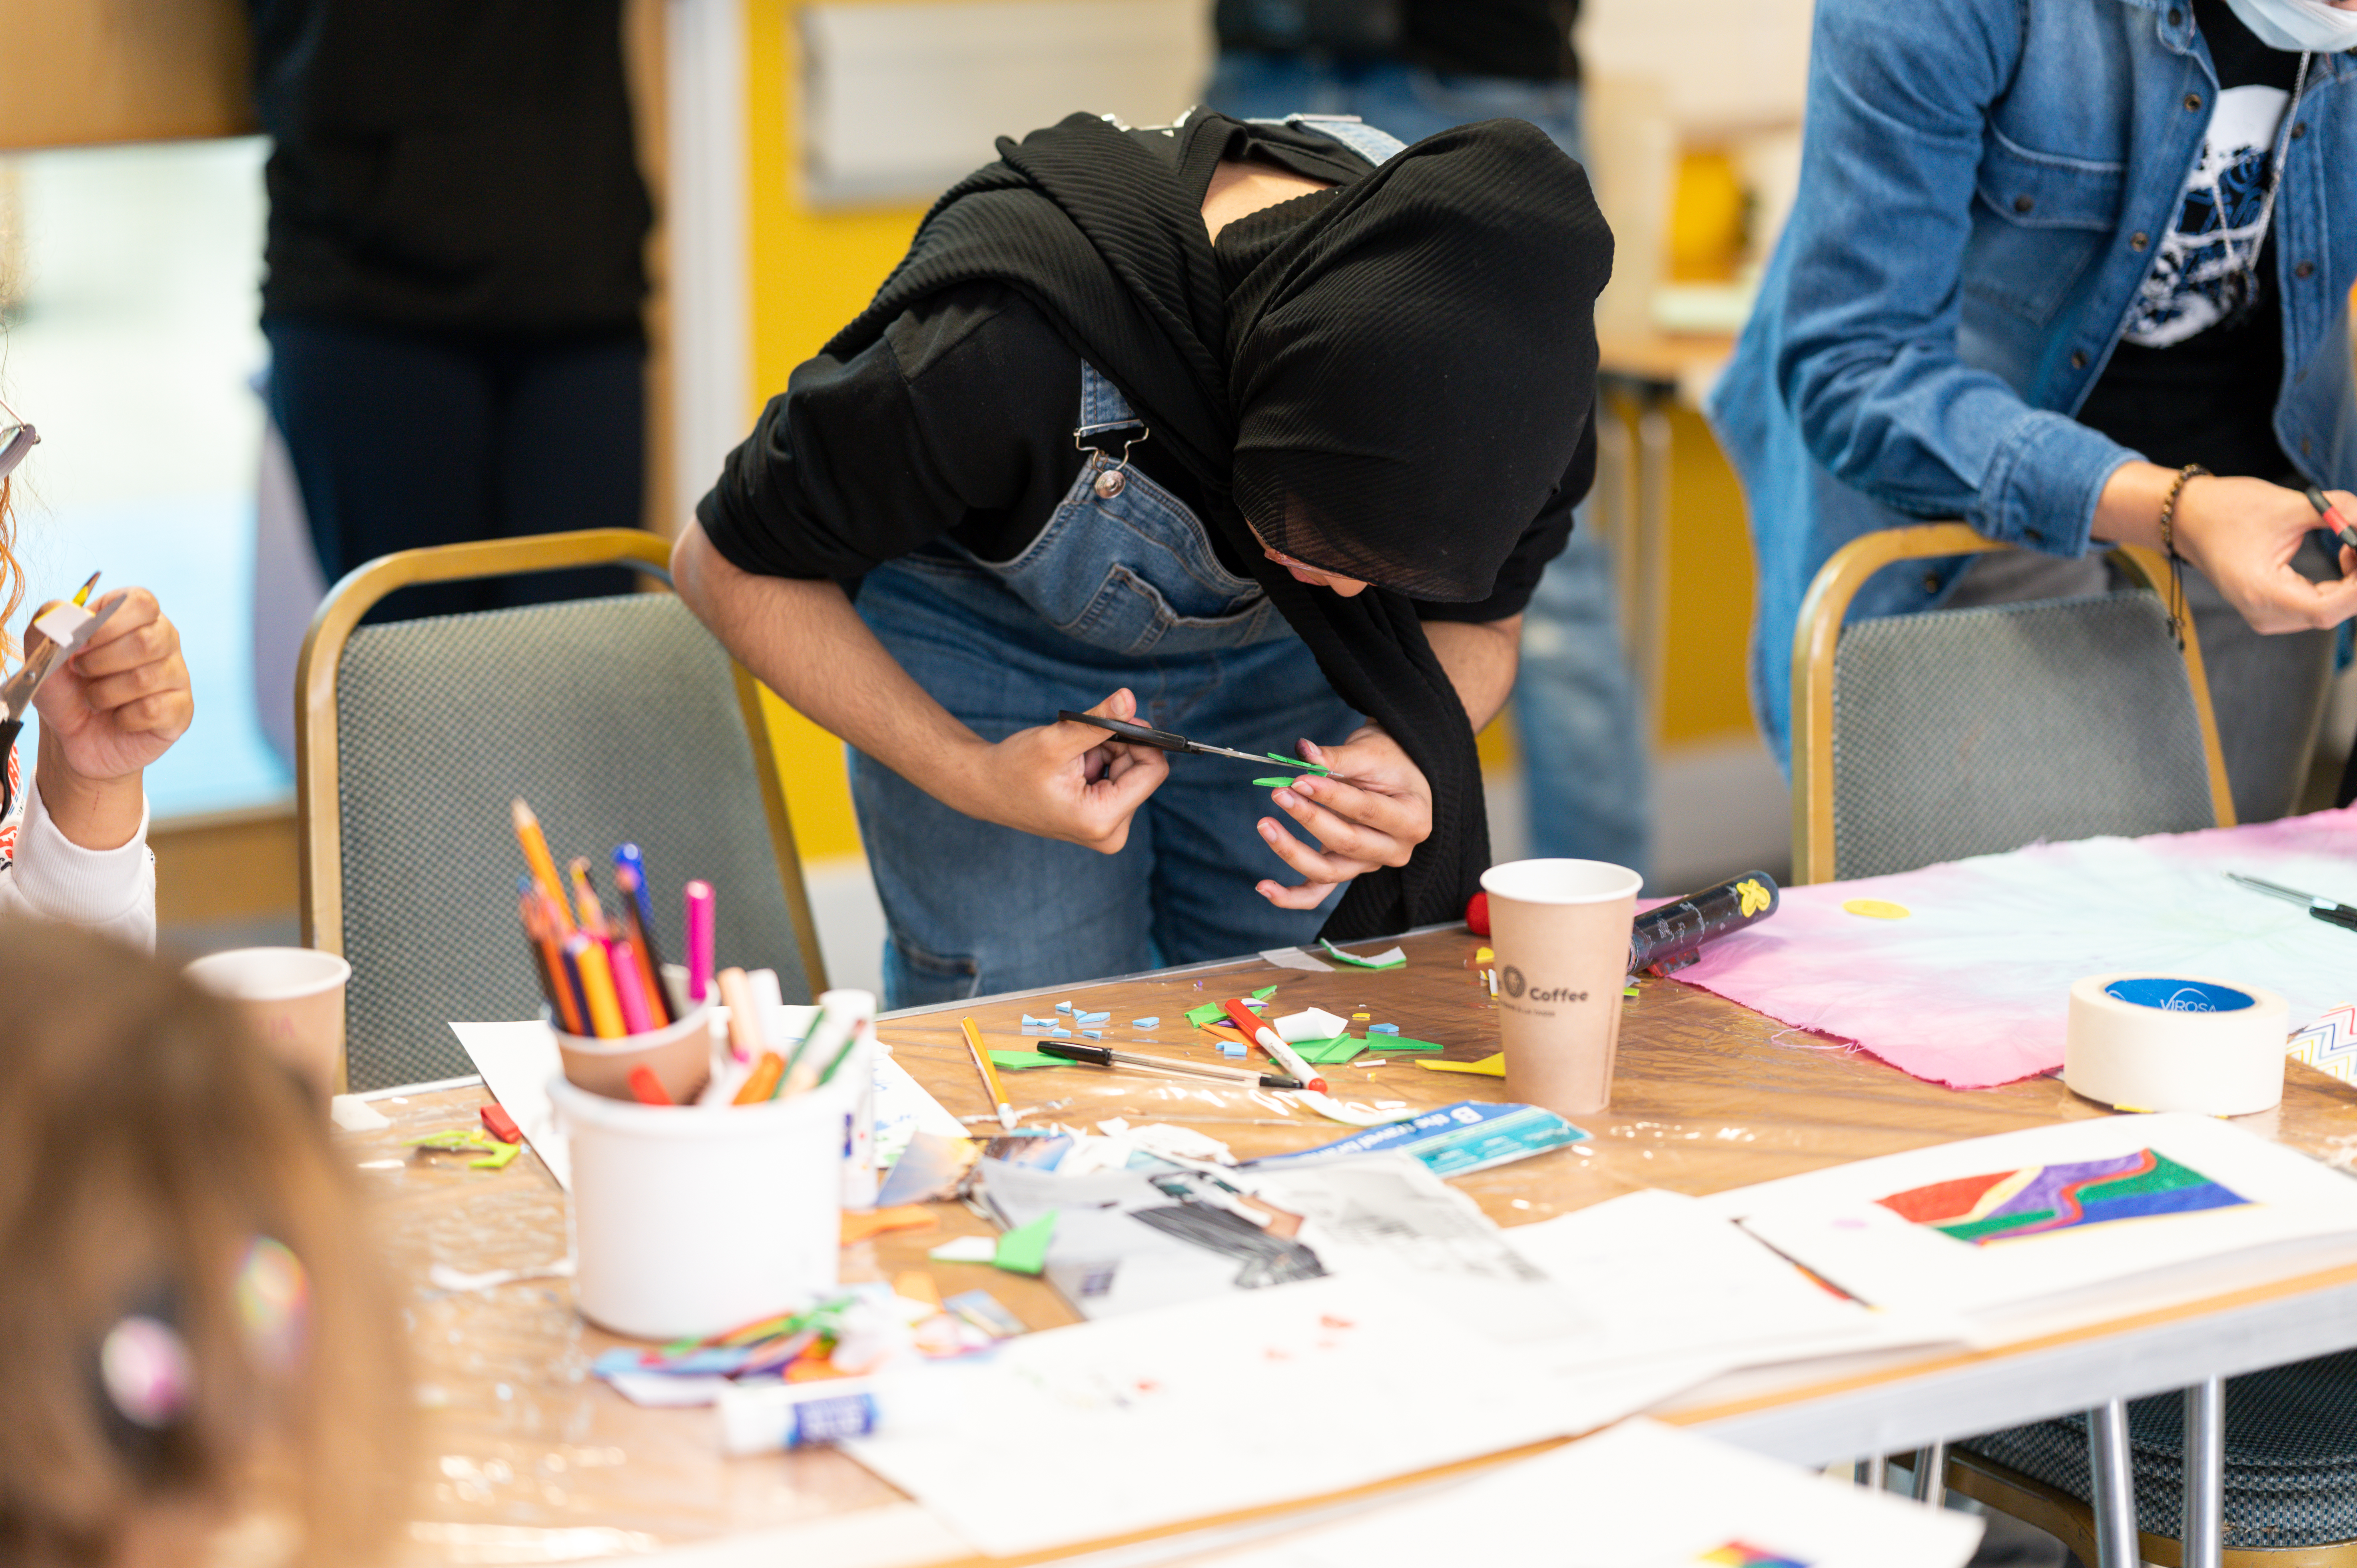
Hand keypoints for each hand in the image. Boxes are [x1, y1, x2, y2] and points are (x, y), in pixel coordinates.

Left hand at [27, 588, 192, 780]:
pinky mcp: (181, 711)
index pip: (142, 602)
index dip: (109, 621)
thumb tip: (65, 611)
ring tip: (94, 700)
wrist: (73, 737)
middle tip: (81, 672)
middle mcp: (163, 641)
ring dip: (104, 694)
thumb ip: (46, 625)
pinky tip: (118, 718)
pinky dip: (123, 718)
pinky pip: (153, 710)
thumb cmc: (65, 689)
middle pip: (148, 641)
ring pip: (146, 679)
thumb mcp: (43, 655)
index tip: (81, 640)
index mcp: (135, 618)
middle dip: (101, 662)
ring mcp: (177, 676)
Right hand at [972, 687, 1167, 852]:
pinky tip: (1072, 769)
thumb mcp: (1056, 741)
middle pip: (1143, 772)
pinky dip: (1100, 766)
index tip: (1115, 722)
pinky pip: (1119, 782)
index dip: (1140, 739)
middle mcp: (1111, 833)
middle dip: (1116, 749)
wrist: (987, 788)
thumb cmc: (1014, 768)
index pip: (1153, 771)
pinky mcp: (1102, 822)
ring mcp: (1107, 830)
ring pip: (1132, 774)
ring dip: (1106, 756)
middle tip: (1080, 744)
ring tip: (1071, 760)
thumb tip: (1129, 698)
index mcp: (1101, 820)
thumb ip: (1097, 721)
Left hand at [1253, 726, 1432, 909]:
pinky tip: (1263, 887)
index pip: (1367, 810)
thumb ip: (1338, 758)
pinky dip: (1290, 896)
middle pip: (1347, 842)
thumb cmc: (1388, 762)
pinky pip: (1318, 892)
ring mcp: (1369, 865)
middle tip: (1279, 792)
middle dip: (1309, 818)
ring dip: (1292, 851)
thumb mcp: (1370, 753)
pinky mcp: (1346, 870)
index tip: (1299, 779)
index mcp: (1412, 819)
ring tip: (1265, 825)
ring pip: (1328, 872)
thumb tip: (1304, 752)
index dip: (1331, 796)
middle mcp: (1395, 850)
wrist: (1396, 777)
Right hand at [2099, 464, 2356, 632]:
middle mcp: (2264, 614)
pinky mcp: (2273, 609)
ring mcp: (2268, 616)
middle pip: (2333, 612)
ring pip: (2331, 610)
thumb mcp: (2288, 504)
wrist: (2189, 518)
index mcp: (2260, 593)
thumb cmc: (2227, 510)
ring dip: (2353, 580)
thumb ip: (2338, 511)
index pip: (2327, 609)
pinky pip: (2321, 604)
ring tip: (2352, 540)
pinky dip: (2342, 582)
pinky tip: (2343, 553)